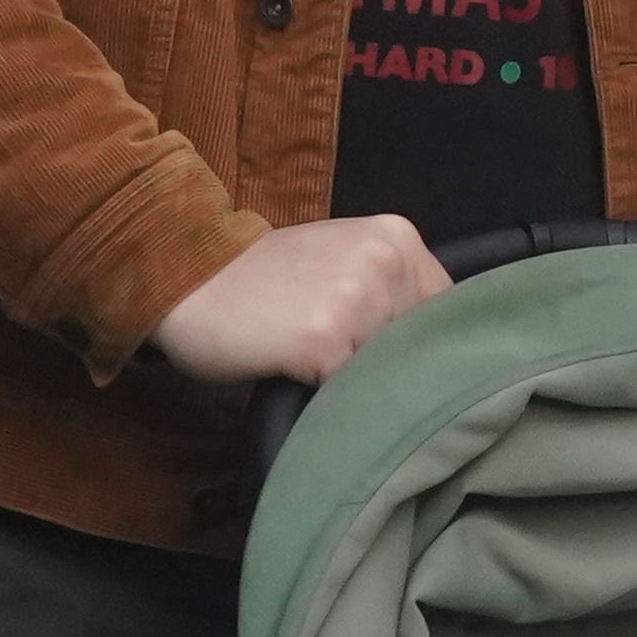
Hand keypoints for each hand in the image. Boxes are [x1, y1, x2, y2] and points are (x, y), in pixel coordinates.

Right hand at [150, 214, 445, 384]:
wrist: (189, 281)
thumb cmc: (264, 281)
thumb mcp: (341, 261)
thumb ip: (391, 290)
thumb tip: (437, 345)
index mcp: (396, 237)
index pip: (447, 309)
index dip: (423, 343)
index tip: (394, 359)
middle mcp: (385, 261)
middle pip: (426, 342)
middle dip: (397, 365)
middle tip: (348, 367)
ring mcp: (358, 301)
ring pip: (393, 370)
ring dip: (366, 385)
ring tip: (324, 373)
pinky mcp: (325, 342)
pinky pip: (352, 392)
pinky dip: (335, 399)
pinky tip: (305, 382)